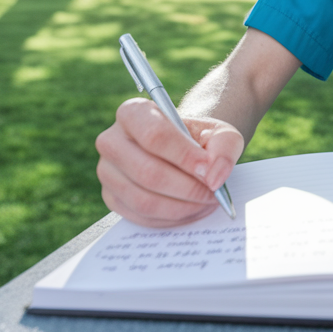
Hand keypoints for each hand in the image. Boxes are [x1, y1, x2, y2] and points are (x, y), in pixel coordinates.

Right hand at [95, 97, 244, 226]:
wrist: (183, 152)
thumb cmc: (199, 139)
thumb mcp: (220, 133)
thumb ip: (225, 147)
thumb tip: (213, 177)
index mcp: (134, 112)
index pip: (155, 135)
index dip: (184, 156)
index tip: (209, 170)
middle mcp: (111, 141)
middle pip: (147, 172)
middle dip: (187, 188)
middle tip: (213, 194)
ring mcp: (107, 172)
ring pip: (144, 200)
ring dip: (182, 207)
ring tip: (206, 202)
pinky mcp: (112, 198)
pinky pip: (142, 218)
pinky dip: (172, 219)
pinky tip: (192, 210)